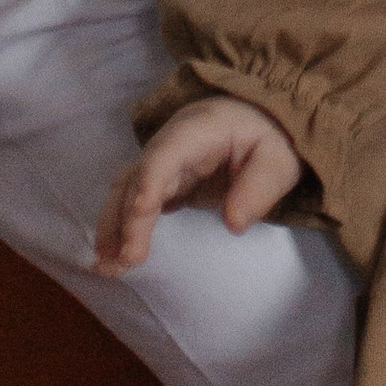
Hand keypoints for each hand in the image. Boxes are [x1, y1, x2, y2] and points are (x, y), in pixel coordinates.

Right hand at [94, 95, 303, 270]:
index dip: (150, 181)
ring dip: (114, 226)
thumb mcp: (278, 161)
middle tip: (124, 260)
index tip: (140, 213)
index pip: (166, 154)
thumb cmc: (270, 138)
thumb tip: (234, 224)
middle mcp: (170, 142)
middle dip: (127, 218)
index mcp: (199, 130)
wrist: (262, 119)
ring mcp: (163, 160)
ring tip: (107, 266)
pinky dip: (121, 227)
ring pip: (127, 189)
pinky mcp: (162, 179)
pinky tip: (112, 255)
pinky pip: (134, 200)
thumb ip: (259, 189)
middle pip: (139, 176)